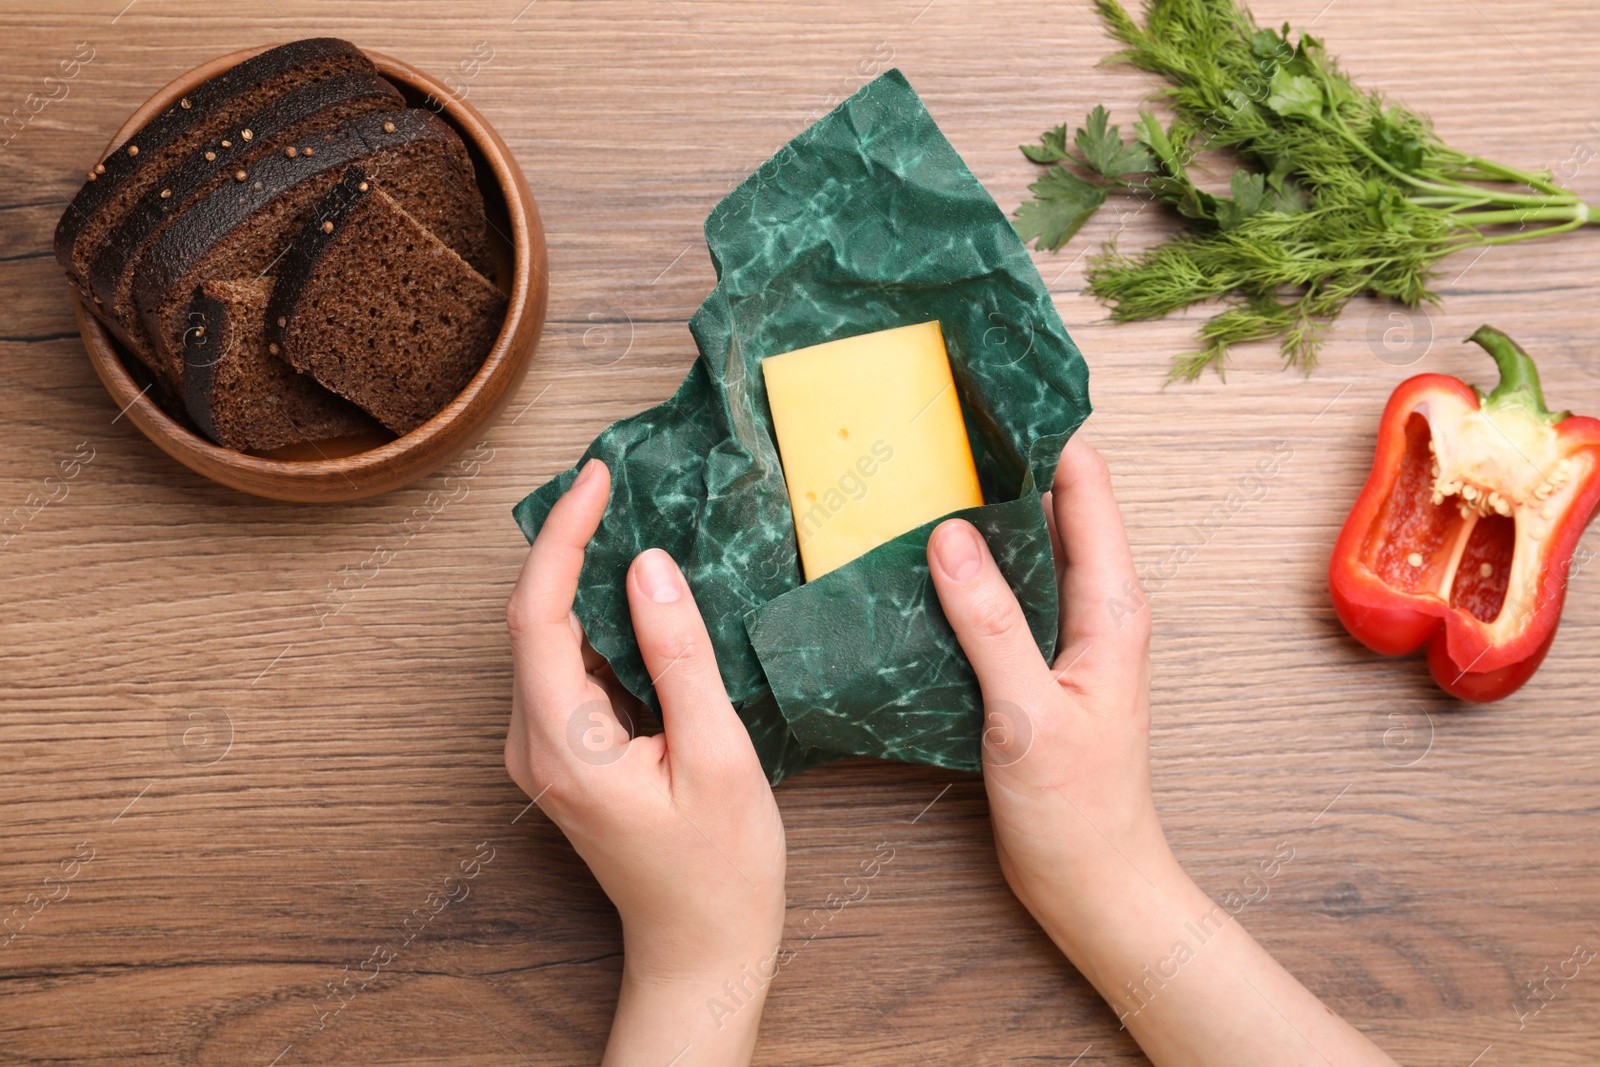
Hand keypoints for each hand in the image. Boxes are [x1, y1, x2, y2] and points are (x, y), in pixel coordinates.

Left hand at [505, 459, 785, 1064]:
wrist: (701, 946)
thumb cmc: (720, 867)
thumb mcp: (716, 753)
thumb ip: (678, 656)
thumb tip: (648, 566)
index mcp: (563, 745)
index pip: (537, 613)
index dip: (562, 535)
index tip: (597, 477)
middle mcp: (534, 745)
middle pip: (532, 619)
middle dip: (568, 543)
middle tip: (614, 482)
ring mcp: (542, 752)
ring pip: (547, 639)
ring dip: (581, 578)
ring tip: (625, 519)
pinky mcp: (562, 754)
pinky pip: (567, 667)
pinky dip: (596, 620)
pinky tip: (635, 595)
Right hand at [927, 436, 1173, 934]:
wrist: (1092, 885)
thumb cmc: (1077, 810)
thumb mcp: (1028, 715)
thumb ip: (992, 624)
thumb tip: (950, 537)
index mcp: (1111, 610)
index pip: (1086, 492)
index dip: (1046, 436)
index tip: (991, 393)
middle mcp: (1094, 611)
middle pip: (1053, 511)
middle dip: (1003, 465)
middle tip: (937, 424)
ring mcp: (1065, 639)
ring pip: (1024, 553)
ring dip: (980, 519)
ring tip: (917, 478)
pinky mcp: (1035, 666)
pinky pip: (1002, 599)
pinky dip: (967, 573)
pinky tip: (918, 567)